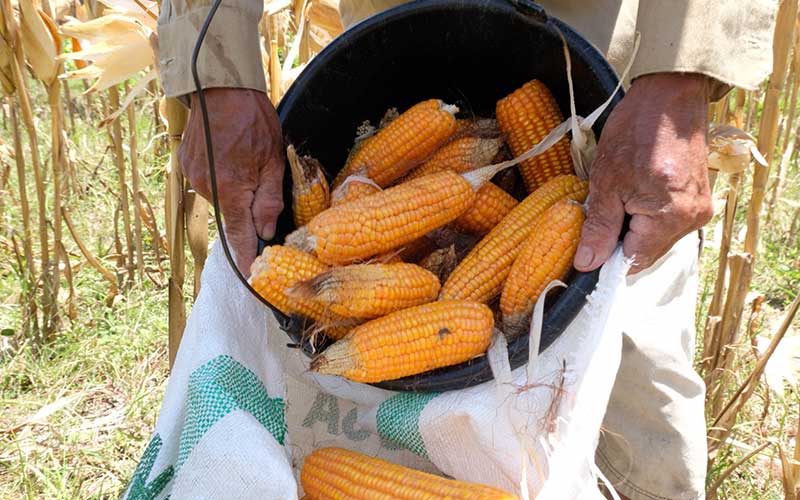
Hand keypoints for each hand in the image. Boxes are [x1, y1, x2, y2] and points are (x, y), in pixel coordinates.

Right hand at [180, 88, 284, 274]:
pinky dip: (221, 176)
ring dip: (235, 189)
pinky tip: (230, 155)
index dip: (245, 256)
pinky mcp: (185, 164)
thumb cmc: (253, 121)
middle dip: (248, 208)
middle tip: (262, 181)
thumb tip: (266, 233)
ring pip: (221, 197)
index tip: (249, 277)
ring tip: (245, 160)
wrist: (220, 87)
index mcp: (231, 190)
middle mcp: (206, 188)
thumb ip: (268, 201)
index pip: (240, 235)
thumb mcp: (273, 161)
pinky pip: (208, 182)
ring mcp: (192, 176)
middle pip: (232, 214)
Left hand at [573, 73, 712, 273]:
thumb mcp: (607, 181)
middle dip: (619, 242)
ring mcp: (700, 209)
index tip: (586, 247)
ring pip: (656, 239)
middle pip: (647, 252)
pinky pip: (667, 223)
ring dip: (632, 228)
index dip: (606, 259)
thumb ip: (599, 227)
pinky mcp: (699, 199)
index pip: (634, 261)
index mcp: (670, 216)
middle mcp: (692, 219)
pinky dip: (646, 217)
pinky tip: (633, 195)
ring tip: (619, 199)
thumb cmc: (635, 131)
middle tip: (600, 214)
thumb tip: (587, 264)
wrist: (670, 94)